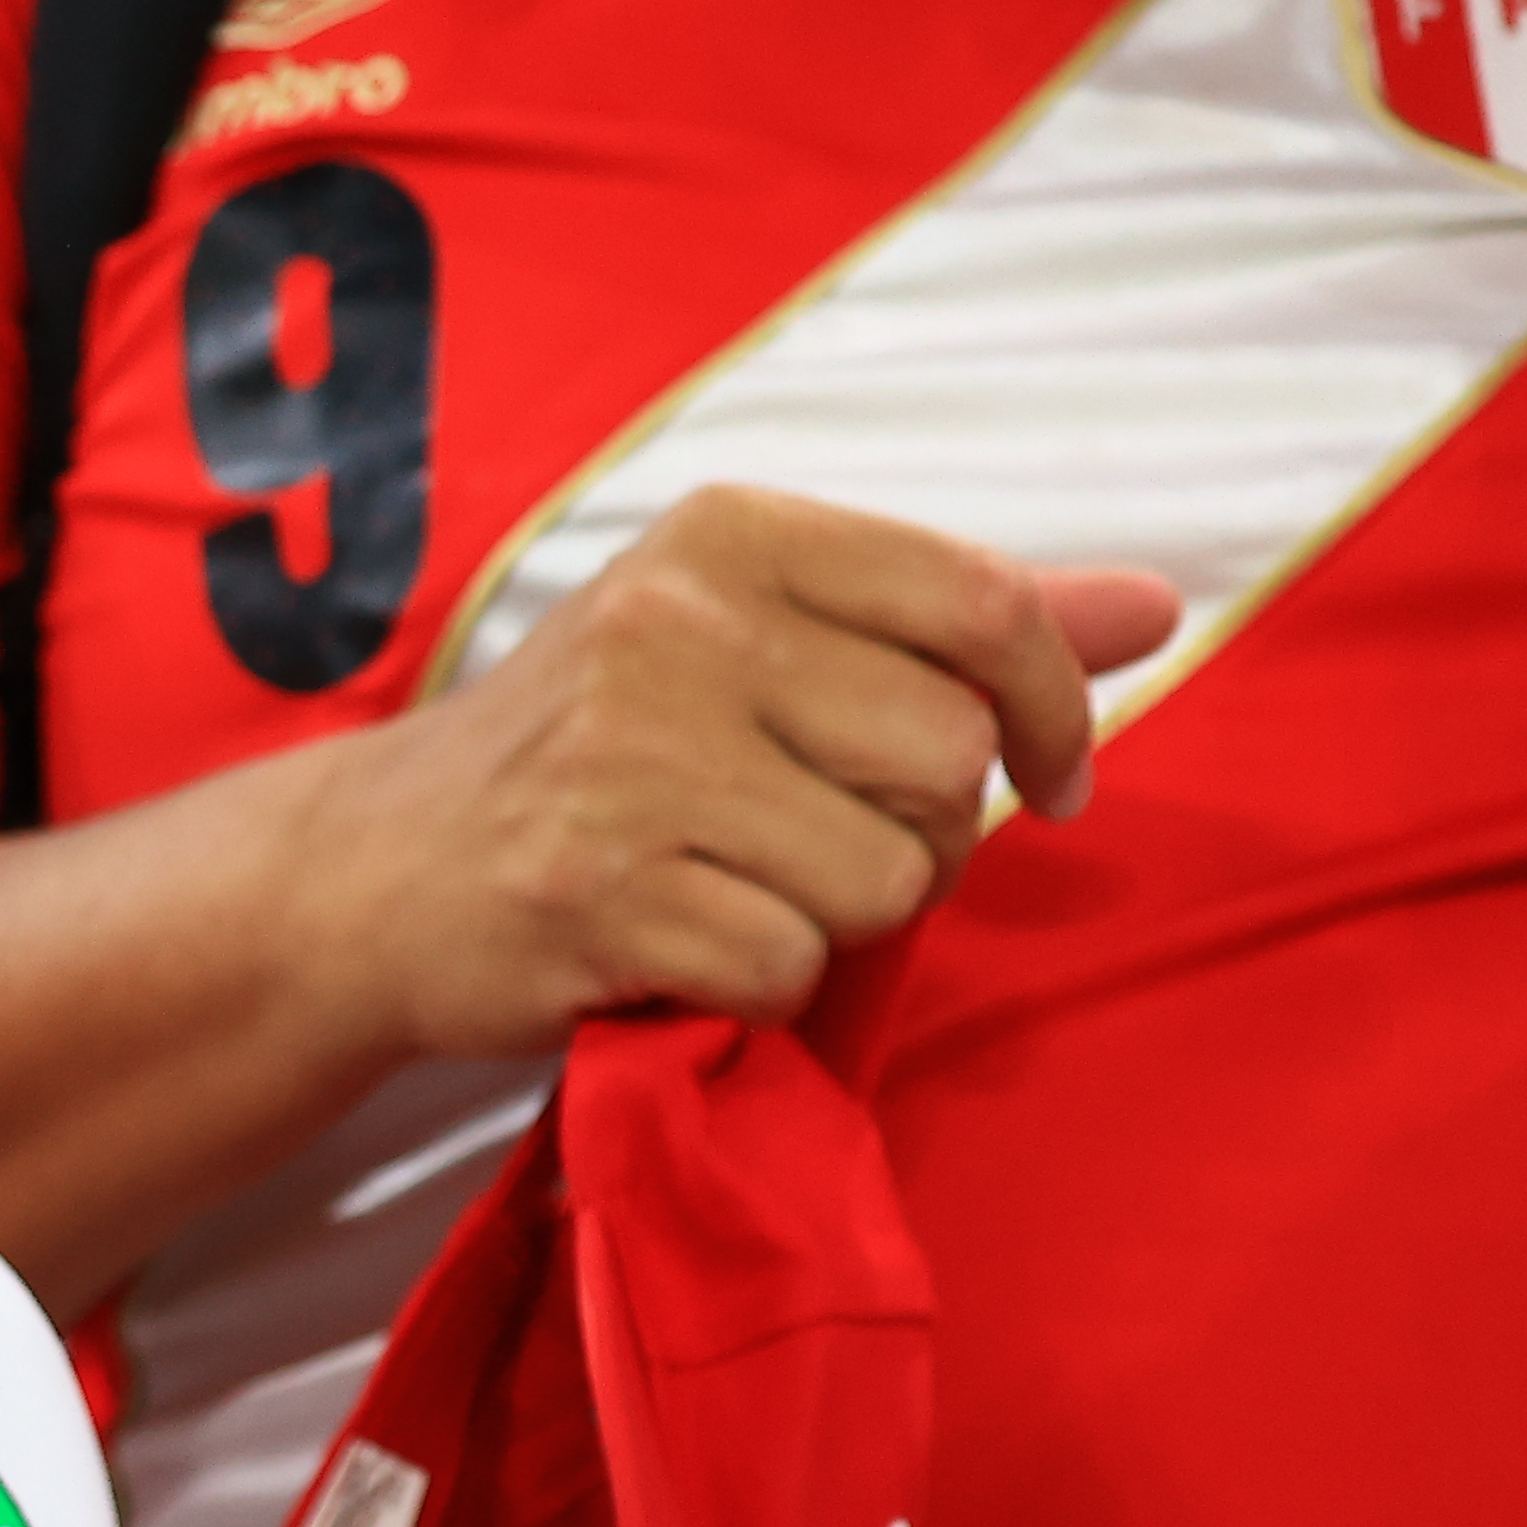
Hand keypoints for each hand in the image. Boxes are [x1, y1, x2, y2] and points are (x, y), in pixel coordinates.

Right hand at [285, 485, 1180, 1061]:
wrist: (369, 872)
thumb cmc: (587, 755)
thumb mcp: (750, 643)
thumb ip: (949, 626)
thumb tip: (1157, 605)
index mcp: (726, 536)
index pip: (981, 604)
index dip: (1052, 710)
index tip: (1049, 776)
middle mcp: (672, 627)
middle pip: (948, 758)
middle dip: (920, 833)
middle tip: (814, 843)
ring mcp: (625, 764)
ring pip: (885, 877)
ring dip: (836, 918)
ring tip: (732, 892)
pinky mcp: (595, 896)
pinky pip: (790, 968)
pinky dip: (756, 989)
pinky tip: (676, 948)